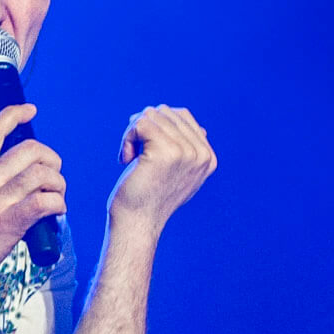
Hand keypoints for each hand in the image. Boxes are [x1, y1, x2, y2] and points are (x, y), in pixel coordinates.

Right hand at [0, 103, 65, 294]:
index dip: (16, 113)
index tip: (30, 110)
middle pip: (30, 150)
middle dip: (51, 158)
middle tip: (53, 171)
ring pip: (41, 175)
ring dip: (58, 182)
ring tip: (57, 193)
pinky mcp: (8, 224)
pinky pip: (44, 203)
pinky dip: (57, 203)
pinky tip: (56, 210)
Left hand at [108, 106, 216, 232]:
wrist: (136, 222)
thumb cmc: (148, 196)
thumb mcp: (176, 171)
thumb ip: (187, 148)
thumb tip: (192, 122)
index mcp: (208, 157)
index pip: (182, 115)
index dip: (156, 126)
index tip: (145, 152)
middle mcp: (201, 154)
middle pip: (165, 112)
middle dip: (142, 127)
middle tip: (133, 153)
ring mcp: (186, 152)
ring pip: (151, 115)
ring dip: (131, 133)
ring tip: (129, 157)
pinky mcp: (166, 152)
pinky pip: (140, 123)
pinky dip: (126, 138)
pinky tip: (125, 158)